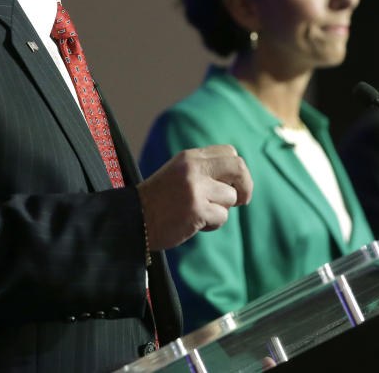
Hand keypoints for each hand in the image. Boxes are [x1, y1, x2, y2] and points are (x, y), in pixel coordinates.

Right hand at [137, 145, 251, 250]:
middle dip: (246, 185)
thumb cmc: (158, 200)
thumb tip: (238, 180)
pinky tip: (194, 224)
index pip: (230, 153)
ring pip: (230, 198)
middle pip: (238, 167)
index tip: (233, 184)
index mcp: (190, 157)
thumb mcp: (179, 174)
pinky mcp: (196, 209)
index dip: (236, 170)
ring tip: (200, 214)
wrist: (132, 218)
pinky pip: (221, 217)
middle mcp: (193, 168)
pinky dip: (212, 224)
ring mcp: (195, 188)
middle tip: (242, 200)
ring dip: (221, 210)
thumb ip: (203, 170)